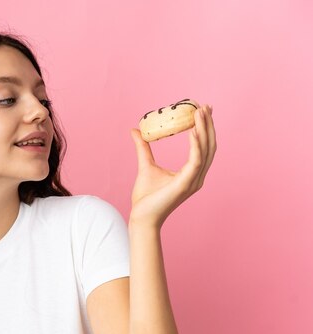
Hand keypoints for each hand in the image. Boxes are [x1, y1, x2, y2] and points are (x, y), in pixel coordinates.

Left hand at [129, 104, 216, 228]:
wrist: (141, 216)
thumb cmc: (145, 197)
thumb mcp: (145, 165)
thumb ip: (143, 147)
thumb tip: (135, 130)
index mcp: (191, 172)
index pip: (203, 146)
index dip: (205, 128)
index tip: (201, 110)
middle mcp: (196, 176)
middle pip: (209, 146)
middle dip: (208, 125)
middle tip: (205, 106)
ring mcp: (193, 181)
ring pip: (205, 151)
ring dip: (204, 130)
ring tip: (199, 112)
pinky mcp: (185, 184)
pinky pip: (195, 161)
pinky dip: (196, 145)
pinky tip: (192, 131)